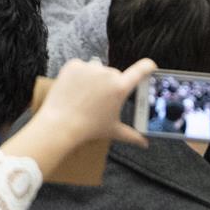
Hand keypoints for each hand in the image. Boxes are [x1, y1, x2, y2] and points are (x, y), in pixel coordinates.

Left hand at [36, 58, 156, 146]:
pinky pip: (81, 67)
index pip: (142, 70)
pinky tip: (75, 89)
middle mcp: (107, 74)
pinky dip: (78, 75)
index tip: (150, 66)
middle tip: (101, 100)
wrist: (59, 125)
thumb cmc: (88, 128)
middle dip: (111, 84)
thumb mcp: (113, 131)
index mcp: (120, 88)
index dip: (148, 66)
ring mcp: (90, 68)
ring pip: (98, 70)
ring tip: (85, 96)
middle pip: (115, 74)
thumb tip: (145, 144)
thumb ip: (133, 136)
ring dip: (94, 78)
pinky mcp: (74, 65)